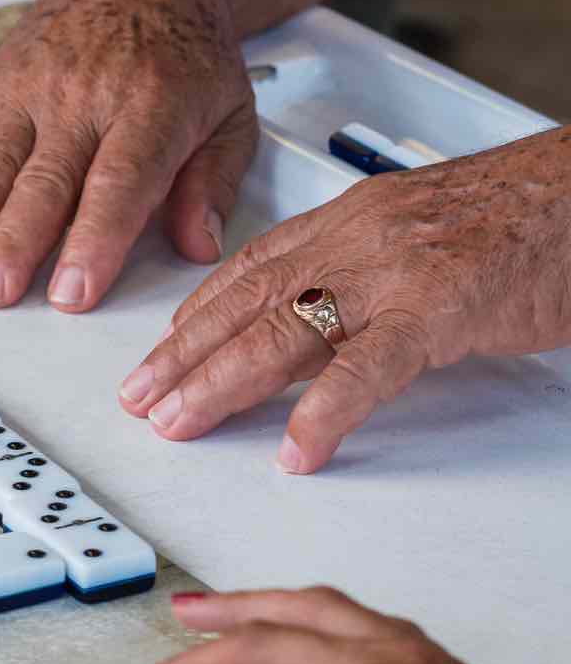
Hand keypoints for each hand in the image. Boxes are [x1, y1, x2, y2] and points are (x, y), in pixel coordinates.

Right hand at [0, 0, 255, 310]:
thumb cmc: (181, 51)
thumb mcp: (231, 110)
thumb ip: (215, 182)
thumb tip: (200, 245)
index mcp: (152, 105)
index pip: (117, 181)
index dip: (93, 239)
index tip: (72, 291)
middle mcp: (83, 97)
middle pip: (42, 180)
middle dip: (13, 242)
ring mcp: (29, 92)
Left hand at [117, 126, 570, 472]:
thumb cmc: (523, 214)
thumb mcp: (419, 233)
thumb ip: (363, 269)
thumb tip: (321, 314)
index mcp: (349, 220)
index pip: (249, 269)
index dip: (197, 313)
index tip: (161, 349)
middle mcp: (355, 241)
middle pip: (246, 304)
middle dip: (184, 356)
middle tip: (140, 400)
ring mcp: (391, 276)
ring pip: (281, 334)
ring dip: (220, 384)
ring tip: (179, 424)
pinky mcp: (437, 312)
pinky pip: (365, 369)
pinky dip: (323, 414)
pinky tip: (295, 449)